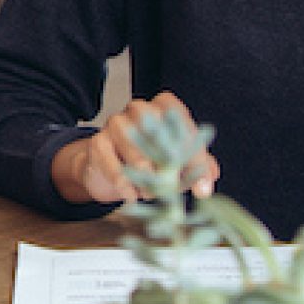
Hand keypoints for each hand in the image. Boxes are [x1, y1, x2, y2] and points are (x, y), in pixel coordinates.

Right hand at [51, 92, 218, 204]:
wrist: (110, 169)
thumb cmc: (151, 160)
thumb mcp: (179, 163)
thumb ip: (197, 169)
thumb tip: (205, 185)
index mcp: (164, 108)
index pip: (182, 123)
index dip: (195, 155)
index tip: (202, 187)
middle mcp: (140, 109)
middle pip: (156, 130)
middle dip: (167, 165)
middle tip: (173, 189)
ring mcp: (116, 123)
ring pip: (133, 147)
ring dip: (145, 175)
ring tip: (151, 194)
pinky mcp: (97, 142)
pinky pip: (110, 161)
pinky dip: (122, 181)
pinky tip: (131, 195)